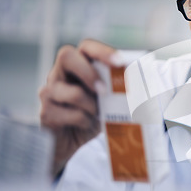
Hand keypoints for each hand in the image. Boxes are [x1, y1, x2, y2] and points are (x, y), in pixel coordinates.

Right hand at [39, 39, 116, 178]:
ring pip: (72, 92)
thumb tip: (146, 85)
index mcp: (78, 65)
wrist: (69, 144)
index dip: (102, 51)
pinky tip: (83, 125)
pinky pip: (69, 114)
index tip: (120, 62)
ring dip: (91, 106)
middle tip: (104, 91)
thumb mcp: (108, 102)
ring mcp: (48, 91)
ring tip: (95, 115)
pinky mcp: (44, 111)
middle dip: (89, 73)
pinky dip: (83, 121)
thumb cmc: (91, 116)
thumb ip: (119, 90)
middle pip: (67, 56)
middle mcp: (60, 73)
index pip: (87, 47)